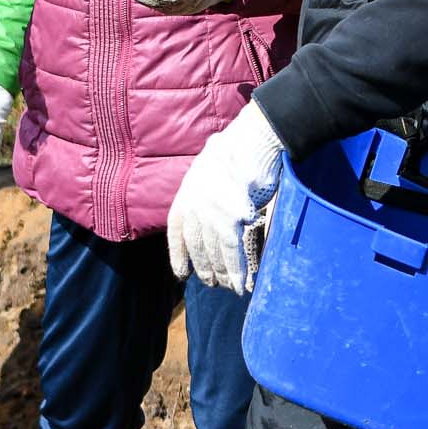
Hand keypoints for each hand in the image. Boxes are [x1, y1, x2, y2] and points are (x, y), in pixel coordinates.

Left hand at [167, 102, 286, 292]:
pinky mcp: (233, 220)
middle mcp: (194, 207)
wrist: (251, 142)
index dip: (179, 254)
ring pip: (215, 253)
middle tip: (213, 283)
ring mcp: (212, 215)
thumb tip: (218, 214)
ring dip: (223, 273)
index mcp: (185, 195)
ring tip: (230, 287)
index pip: (176, 232)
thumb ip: (206, 196)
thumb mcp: (208, 172)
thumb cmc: (235, 153)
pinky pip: (234, 251)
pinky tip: (242, 284)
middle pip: (198, 247)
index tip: (181, 272)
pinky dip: (238, 270)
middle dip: (205, 268)